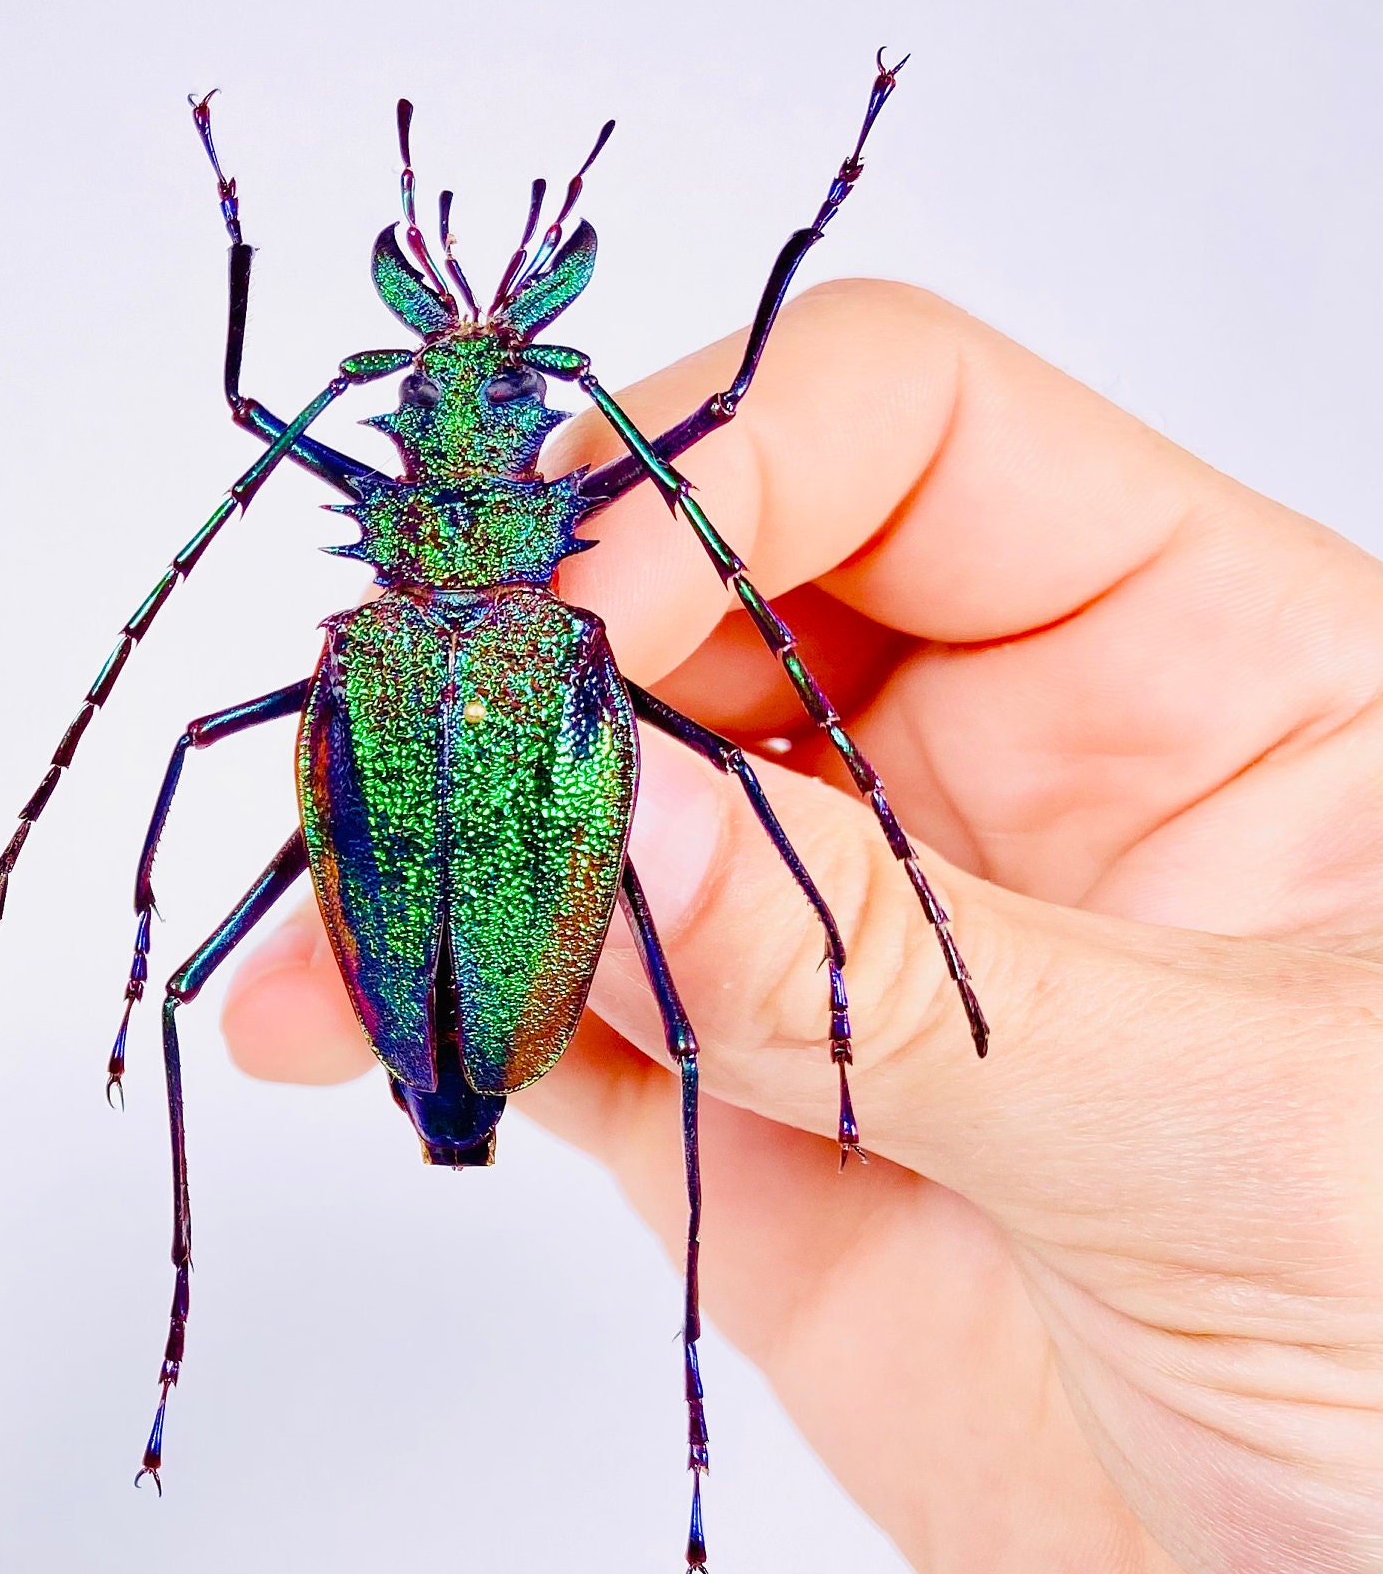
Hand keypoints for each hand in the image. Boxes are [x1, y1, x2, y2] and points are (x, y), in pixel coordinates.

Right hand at [227, 280, 1382, 1573]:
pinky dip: (440, 998)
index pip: (910, 433)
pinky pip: (571, 1011)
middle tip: (391, 757)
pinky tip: (341, 1018)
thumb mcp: (1238, 1141)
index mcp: (1222, 676)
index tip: (567, 638)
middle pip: (708, 595)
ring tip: (334, 911)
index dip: (709, 480)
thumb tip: (609, 806)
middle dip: (532, 659)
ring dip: (448, 833)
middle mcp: (1029, 781)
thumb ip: (894, 971)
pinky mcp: (773, 1133)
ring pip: (608, 807)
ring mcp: (882, 961)